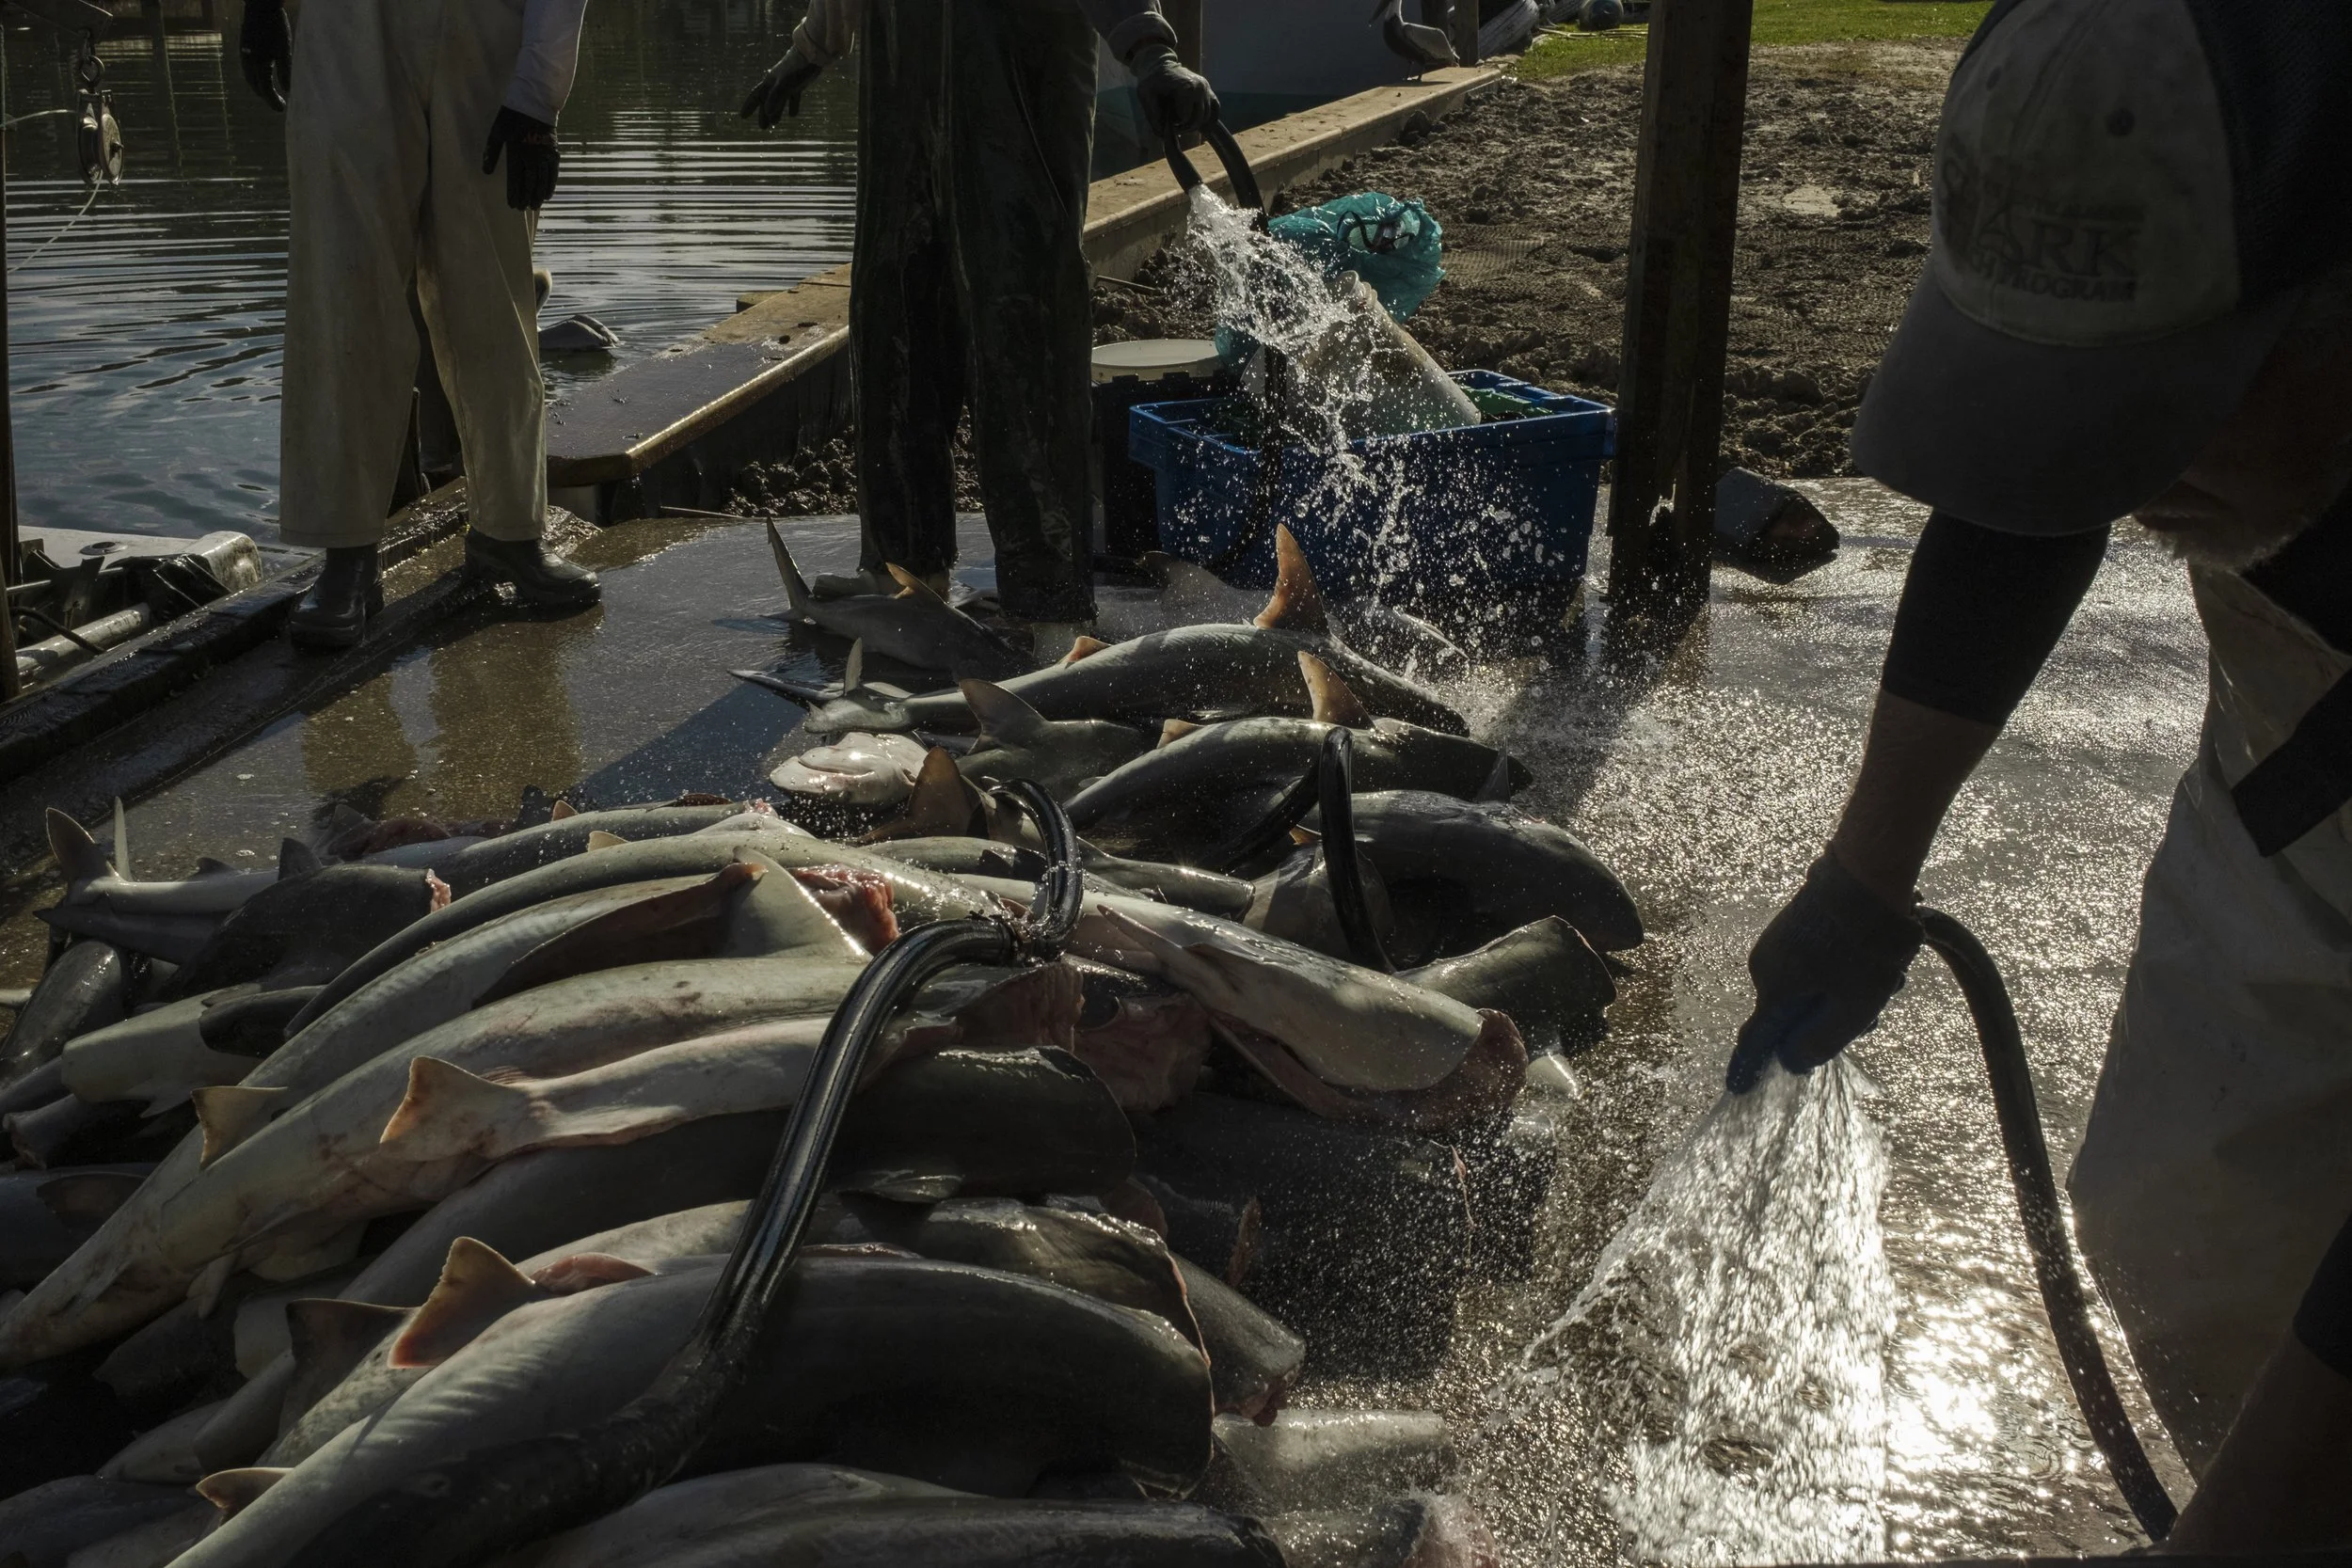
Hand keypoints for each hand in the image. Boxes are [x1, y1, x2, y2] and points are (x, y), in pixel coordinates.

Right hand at [239, 0, 291, 111]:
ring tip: (270, 94)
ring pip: (250, 78)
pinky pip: (248, 69)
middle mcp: (248, 62)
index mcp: (259, 65)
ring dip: (259, 88)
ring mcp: (244, 55)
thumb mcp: (285, 51)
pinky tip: (262, 76)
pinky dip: (255, 78)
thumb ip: (285, 72)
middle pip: (255, 86)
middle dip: (266, 97)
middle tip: (277, 104)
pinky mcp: (244, 48)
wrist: (260, 7)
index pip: (265, 90)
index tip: (282, 110)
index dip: (273, 101)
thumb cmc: (276, 28)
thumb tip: (287, 91)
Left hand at [482, 106, 559, 210]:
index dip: (514, 193)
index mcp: (516, 151)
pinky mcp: (553, 153)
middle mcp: (532, 156)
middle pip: (530, 182)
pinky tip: (547, 195)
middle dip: (526, 197)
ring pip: (542, 180)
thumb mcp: (497, 131)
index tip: (512, 205)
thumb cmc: (512, 116)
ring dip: (538, 195)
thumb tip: (486, 172)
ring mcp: (544, 155)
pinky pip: (553, 173)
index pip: (516, 179)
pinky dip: (550, 185)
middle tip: (522, 209)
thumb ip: (491, 152)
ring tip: (534, 206)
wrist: (535, 102)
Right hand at [740, 48, 825, 129]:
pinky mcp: (798, 84)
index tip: (743, 117)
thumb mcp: (785, 84)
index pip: (756, 95)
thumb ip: (776, 97)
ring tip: (775, 124)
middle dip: (764, 114)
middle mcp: (776, 82)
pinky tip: (793, 115)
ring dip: (777, 111)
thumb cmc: (796, 68)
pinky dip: (792, 106)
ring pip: (779, 100)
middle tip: (763, 127)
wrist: (812, 56)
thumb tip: (767, 112)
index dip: (749, 106)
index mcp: (770, 81)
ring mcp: (787, 83)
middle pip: (767, 100)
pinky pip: (793, 97)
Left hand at [1128, 43, 1218, 141]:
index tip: (1168, 123)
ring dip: (1196, 124)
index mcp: (1187, 87)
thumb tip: (1163, 133)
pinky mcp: (1208, 90)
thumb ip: (1153, 115)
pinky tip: (1200, 122)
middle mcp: (1200, 87)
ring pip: (1207, 116)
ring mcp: (1206, 88)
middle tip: (1176, 127)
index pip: (1187, 118)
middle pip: (1199, 119)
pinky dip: (1210, 117)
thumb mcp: (1145, 95)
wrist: (1160, 65)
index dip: (1176, 125)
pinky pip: (1216, 108)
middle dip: (1187, 127)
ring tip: (1183, 122)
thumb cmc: (1152, 79)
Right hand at [1724, 854, 1921, 1092]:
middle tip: (1875, 1012)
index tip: (1737, 1090)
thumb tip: (1791, 1061)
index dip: (1749, 1068)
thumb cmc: (1863, 948)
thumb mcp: (1851, 1008)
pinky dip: (1841, 972)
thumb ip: (1819, 1043)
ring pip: (1810, 989)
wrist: (1868, 874)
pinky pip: (1814, 965)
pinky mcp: (1795, 926)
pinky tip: (1874, 958)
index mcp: (1774, 991)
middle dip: (1831, 1021)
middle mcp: (1766, 967)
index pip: (1756, 1040)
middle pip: (1793, 1015)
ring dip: (1844, 994)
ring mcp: (1779, 943)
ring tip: (1886, 978)